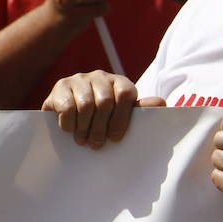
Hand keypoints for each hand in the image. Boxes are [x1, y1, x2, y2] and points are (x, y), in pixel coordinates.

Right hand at [42, 70, 164, 148]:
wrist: (68, 111)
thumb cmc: (103, 118)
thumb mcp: (122, 115)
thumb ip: (140, 110)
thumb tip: (161, 103)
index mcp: (120, 82)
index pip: (126, 94)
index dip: (121, 119)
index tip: (115, 138)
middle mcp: (100, 76)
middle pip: (105, 102)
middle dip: (100, 128)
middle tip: (96, 145)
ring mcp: (79, 79)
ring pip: (85, 105)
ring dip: (84, 128)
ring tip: (82, 140)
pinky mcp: (61, 85)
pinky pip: (67, 106)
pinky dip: (69, 123)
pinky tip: (70, 130)